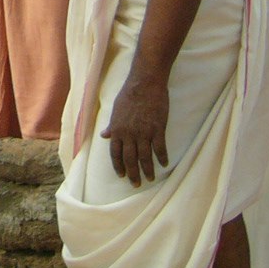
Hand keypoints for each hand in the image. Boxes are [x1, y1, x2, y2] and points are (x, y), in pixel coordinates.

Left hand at [101, 71, 170, 185]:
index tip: (122, 175)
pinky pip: (160, 148)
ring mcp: (144, 132)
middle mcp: (129, 134)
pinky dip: (162, 158)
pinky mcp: (158, 129)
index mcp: (117, 129)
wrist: (144, 83)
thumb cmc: (129, 94)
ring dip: (147, 170)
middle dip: (133, 173)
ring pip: (145, 157)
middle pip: (130, 159)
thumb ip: (111, 125)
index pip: (115, 153)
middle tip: (136, 184)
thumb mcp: (116, 110)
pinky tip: (164, 164)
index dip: (118, 166)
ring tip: (150, 178)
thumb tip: (104, 135)